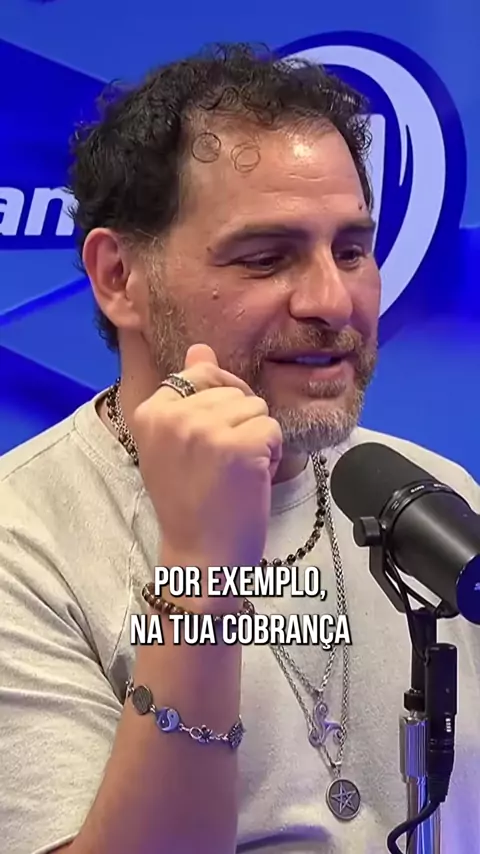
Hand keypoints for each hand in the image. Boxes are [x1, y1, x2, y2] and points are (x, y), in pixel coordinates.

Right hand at [132, 344, 282, 575]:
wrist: (202, 555)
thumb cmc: (191, 502)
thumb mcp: (176, 444)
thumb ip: (187, 393)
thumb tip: (201, 348)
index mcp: (150, 411)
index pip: (200, 376)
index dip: (218, 408)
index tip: (205, 448)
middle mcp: (173, 415)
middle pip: (232, 391)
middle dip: (238, 424)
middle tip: (221, 465)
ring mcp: (205, 429)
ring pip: (256, 407)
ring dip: (256, 438)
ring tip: (235, 471)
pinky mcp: (239, 445)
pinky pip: (272, 427)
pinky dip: (271, 453)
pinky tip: (250, 478)